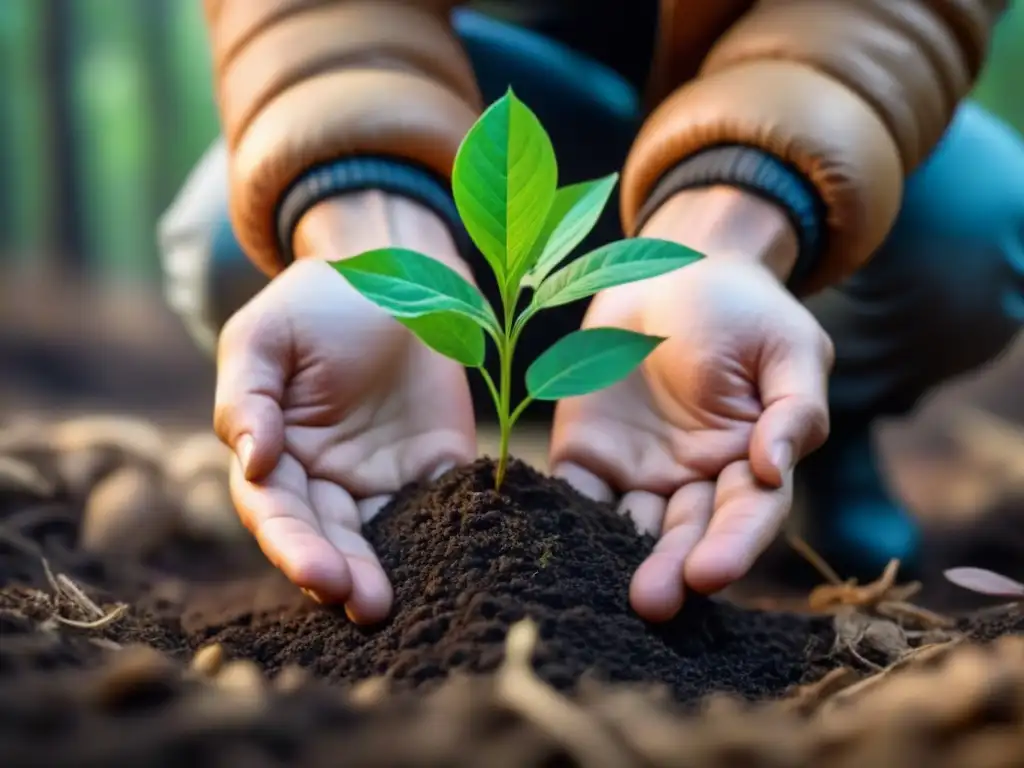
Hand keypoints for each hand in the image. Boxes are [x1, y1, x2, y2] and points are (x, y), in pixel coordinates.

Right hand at [214, 194, 475, 622]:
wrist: (395, 272)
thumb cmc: (317, 303)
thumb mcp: (265, 337)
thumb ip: (247, 397)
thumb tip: (250, 461)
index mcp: (277, 452)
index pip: (276, 510)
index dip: (293, 544)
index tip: (319, 572)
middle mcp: (326, 478)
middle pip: (328, 536)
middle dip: (341, 573)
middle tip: (365, 606)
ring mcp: (381, 477)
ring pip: (379, 539)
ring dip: (384, 573)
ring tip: (390, 606)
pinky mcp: (434, 466)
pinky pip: (439, 509)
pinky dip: (445, 539)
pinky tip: (455, 564)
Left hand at [550, 188, 833, 620]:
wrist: (673, 271)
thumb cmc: (743, 309)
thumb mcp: (787, 346)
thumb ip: (793, 408)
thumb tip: (776, 467)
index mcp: (749, 461)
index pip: (747, 515)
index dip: (732, 546)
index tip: (710, 574)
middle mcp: (693, 480)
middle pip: (685, 535)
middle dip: (671, 569)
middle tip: (653, 603)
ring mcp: (637, 472)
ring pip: (628, 527)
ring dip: (617, 558)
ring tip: (603, 589)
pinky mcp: (587, 454)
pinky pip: (575, 493)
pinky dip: (564, 518)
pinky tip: (551, 541)